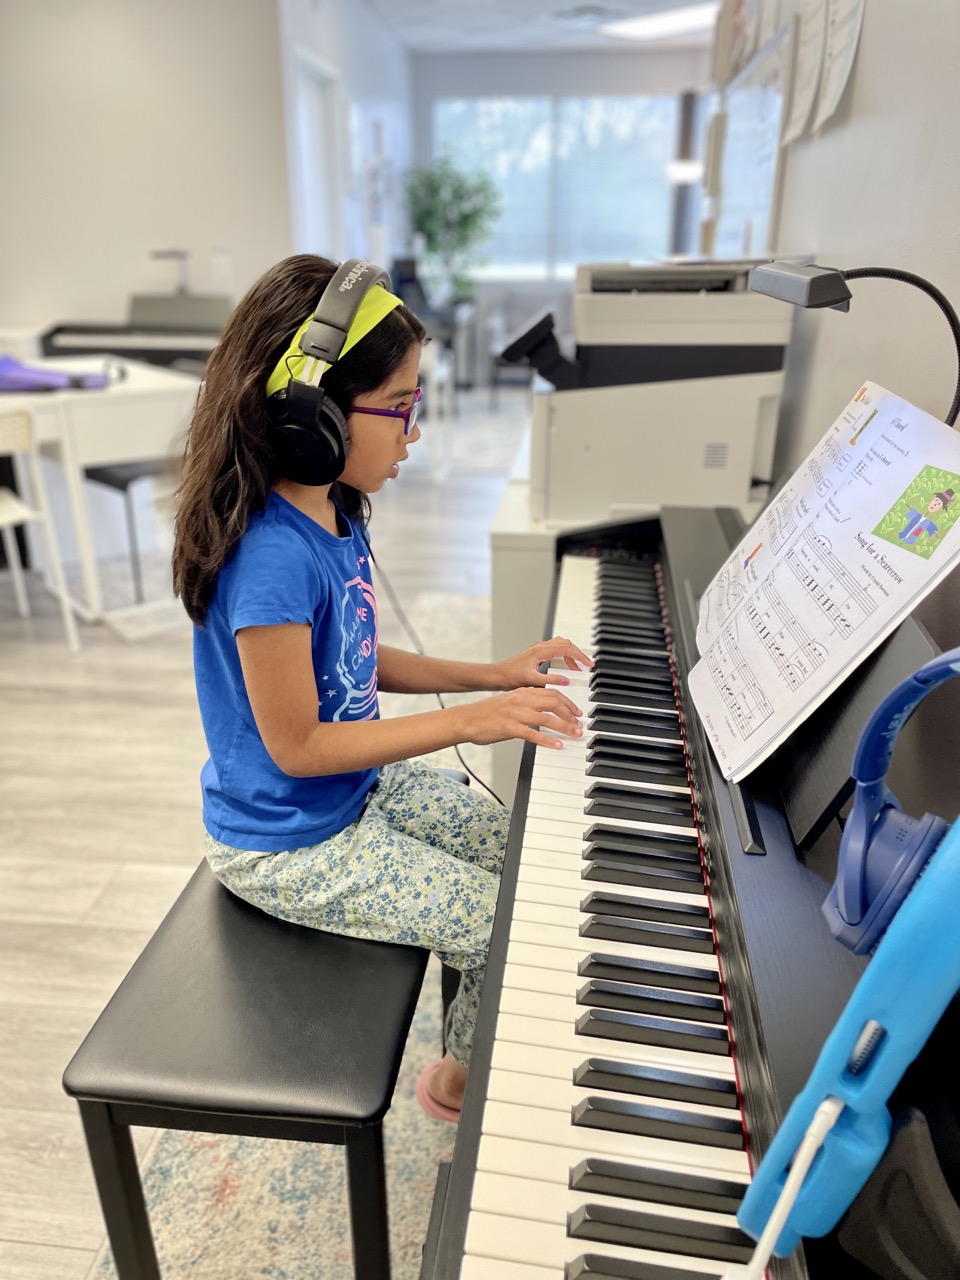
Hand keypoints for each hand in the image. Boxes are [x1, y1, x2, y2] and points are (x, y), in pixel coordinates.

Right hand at [458, 687, 584, 749]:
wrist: (466, 719)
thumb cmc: (486, 714)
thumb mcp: (509, 702)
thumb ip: (526, 703)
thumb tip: (545, 710)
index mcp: (522, 692)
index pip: (552, 693)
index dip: (569, 703)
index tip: (577, 712)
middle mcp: (521, 700)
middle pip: (554, 703)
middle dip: (571, 714)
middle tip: (579, 725)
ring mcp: (516, 714)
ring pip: (548, 718)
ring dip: (565, 727)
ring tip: (574, 735)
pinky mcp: (510, 728)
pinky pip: (534, 734)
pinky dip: (548, 740)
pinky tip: (557, 745)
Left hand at [491, 636, 593, 690]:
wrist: (497, 675)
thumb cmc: (510, 677)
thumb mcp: (532, 681)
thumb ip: (550, 679)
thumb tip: (567, 680)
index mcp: (540, 651)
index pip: (566, 648)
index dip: (579, 656)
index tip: (588, 664)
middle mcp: (539, 647)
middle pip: (565, 643)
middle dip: (577, 653)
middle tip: (586, 665)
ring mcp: (537, 648)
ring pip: (560, 645)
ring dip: (570, 654)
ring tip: (577, 667)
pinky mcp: (535, 653)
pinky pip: (554, 649)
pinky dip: (563, 656)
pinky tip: (564, 667)